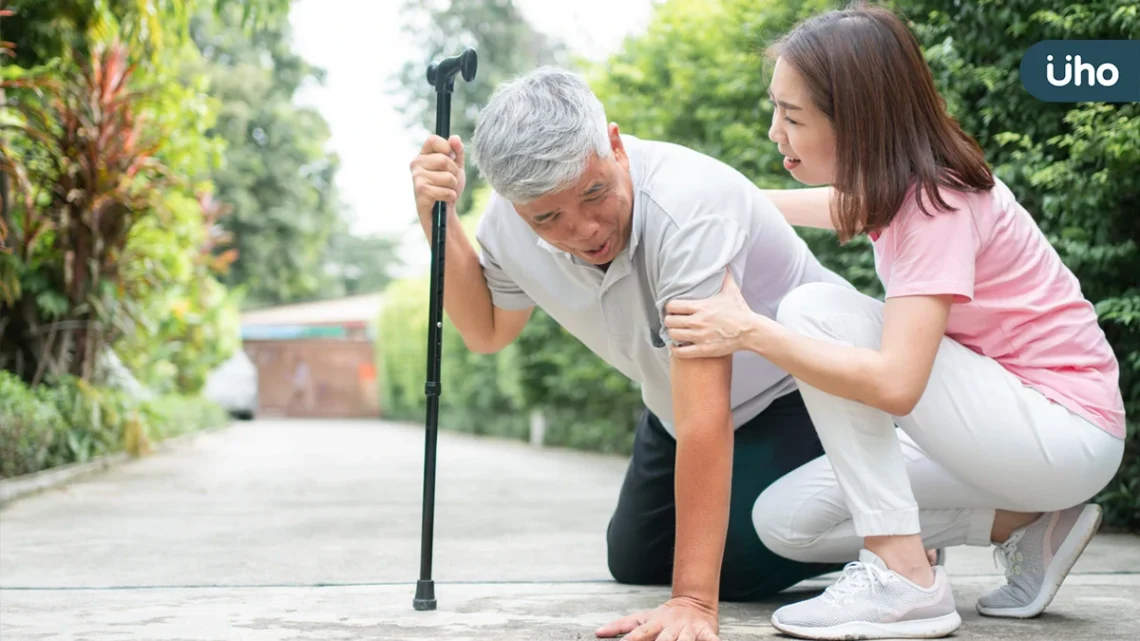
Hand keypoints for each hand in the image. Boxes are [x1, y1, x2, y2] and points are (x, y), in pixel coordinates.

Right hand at [409, 134, 465, 228]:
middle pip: (444, 160)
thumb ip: (457, 152)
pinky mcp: (421, 192)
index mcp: (423, 155)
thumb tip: (455, 138)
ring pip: (447, 177)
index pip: (433, 140)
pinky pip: (446, 191)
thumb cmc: (447, 188)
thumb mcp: (456, 168)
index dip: (446, 147)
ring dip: (453, 187)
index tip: (451, 157)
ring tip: (446, 191)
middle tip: (450, 181)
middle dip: (454, 173)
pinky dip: (450, 196)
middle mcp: (416, 164)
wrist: (443, 212)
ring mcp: (417, 177)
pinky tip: (443, 199)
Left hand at [596, 596, 719, 640]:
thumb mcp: (642, 618)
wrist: (694, 602)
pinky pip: (711, 640)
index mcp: (655, 624)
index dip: (631, 640)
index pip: (640, 633)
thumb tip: (597, 632)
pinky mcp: (706, 631)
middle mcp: (672, 627)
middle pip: (664, 640)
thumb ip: (620, 625)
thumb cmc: (664, 617)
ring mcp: (689, 629)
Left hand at [664, 271, 762, 357]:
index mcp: (701, 307)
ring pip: (673, 335)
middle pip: (669, 321)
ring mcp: (700, 336)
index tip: (672, 309)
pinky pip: (681, 352)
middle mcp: (698, 322)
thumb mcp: (731, 291)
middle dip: (669, 320)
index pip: (673, 306)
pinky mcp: (704, 349)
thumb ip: (725, 277)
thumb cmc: (740, 311)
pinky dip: (675, 349)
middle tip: (672, 320)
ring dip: (672, 333)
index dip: (669, 307)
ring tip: (675, 331)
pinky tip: (676, 346)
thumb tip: (725, 264)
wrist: (750, 331)